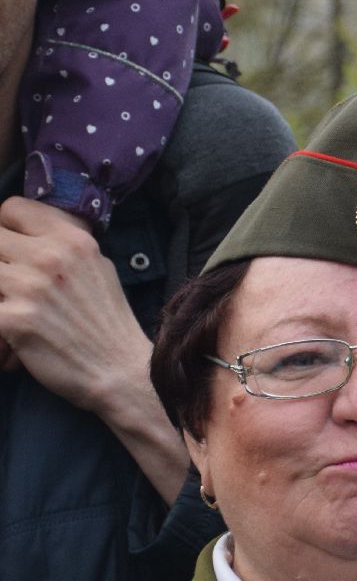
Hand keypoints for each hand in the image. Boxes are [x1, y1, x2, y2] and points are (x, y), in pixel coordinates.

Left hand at [0, 197, 187, 500]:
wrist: (122, 373)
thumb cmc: (107, 325)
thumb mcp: (98, 270)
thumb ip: (63, 248)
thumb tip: (24, 237)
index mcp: (73, 240)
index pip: (11, 208)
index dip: (4, 228)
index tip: (10, 250)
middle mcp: (50, 256)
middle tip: (11, 287)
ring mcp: (29, 286)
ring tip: (12, 310)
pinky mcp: (12, 319)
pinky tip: (9, 337)